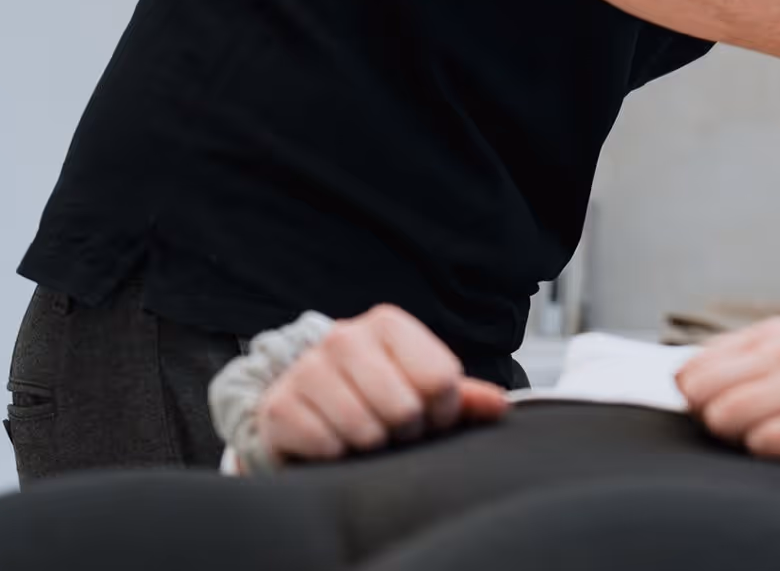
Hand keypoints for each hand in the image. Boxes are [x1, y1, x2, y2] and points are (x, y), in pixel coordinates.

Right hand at [255, 304, 508, 464]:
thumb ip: (461, 396)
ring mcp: (307, 369)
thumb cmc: (371, 393)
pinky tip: (333, 441)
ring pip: (365, 430)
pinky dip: (336, 455)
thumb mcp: (418, 386)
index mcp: (387, 324)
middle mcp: (344, 337)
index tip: (431, 415)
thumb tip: (500, 406)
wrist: (300, 401)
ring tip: (365, 434)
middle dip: (406, 431)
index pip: (439, 378)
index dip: (442, 410)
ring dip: (371, 446)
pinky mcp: (279, 406)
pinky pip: (327, 447)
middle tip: (394, 429)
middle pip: (404, 408)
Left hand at [677, 318, 779, 537]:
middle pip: (698, 392)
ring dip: (748, 442)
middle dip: (718, 422)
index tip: (747, 413)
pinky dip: (776, 460)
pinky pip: (759, 446)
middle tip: (769, 430)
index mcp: (778, 333)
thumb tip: (679, 386)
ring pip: (722, 419)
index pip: (691, 366)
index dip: (705, 402)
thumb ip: (740, 374)